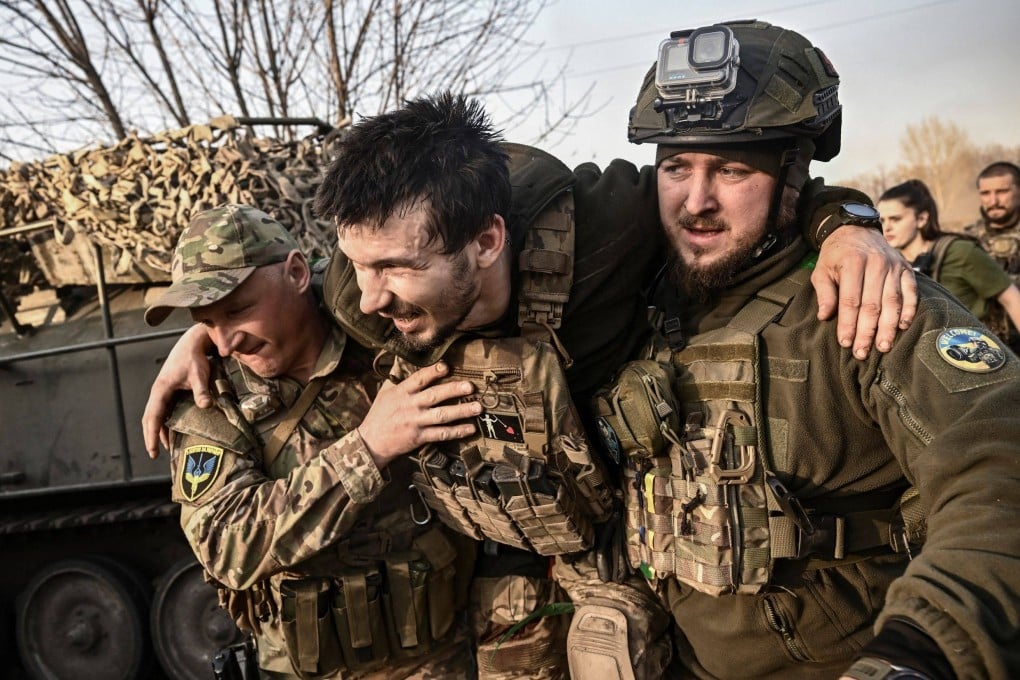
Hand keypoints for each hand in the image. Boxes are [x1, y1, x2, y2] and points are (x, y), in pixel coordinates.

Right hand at [142, 324, 213, 458]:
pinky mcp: (170, 390)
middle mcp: (159, 392)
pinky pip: (164, 410)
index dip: (151, 435)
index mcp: (161, 390)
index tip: (152, 451)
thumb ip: (202, 390)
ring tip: (165, 447)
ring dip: (159, 430)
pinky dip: (166, 421)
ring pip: (156, 414)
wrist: (193, 342)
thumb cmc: (196, 357)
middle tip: (155, 454)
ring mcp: (163, 391)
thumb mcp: (199, 374)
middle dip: (151, 436)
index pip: (152, 417)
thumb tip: (207, 406)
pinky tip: (174, 431)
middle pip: (150, 418)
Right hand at [357, 362, 483, 468]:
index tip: (447, 366)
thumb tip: (402, 359)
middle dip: (454, 390)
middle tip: (471, 386)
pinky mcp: (419, 437)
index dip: (433, 372)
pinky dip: (456, 432)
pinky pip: (441, 434)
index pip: (419, 379)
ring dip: (461, 411)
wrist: (371, 442)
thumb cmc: (379, 415)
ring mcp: (415, 422)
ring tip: (478, 408)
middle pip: (435, 396)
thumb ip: (397, 377)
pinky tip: (470, 429)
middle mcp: (410, 406)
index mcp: (402, 392)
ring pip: (442, 415)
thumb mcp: (385, 392)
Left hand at [812, 226, 917, 358]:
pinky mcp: (906, 268)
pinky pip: (910, 292)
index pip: (851, 300)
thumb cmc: (836, 255)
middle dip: (867, 331)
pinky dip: (908, 310)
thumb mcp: (822, 269)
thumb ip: (824, 292)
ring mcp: (893, 266)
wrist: (857, 229)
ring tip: (883, 347)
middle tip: (862, 353)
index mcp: (852, 263)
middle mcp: (876, 264)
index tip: (845, 343)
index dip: (848, 323)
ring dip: (888, 327)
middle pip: (873, 304)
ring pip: (892, 301)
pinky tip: (903, 326)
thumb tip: (825, 316)